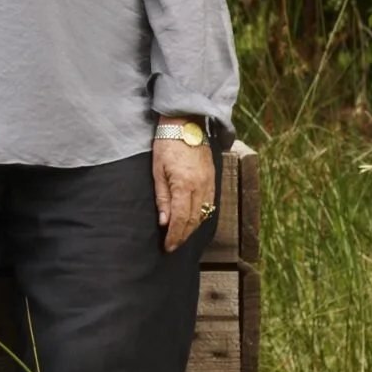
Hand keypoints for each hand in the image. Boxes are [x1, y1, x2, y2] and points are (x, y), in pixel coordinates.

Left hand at [153, 136, 217, 252]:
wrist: (186, 124)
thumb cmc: (166, 145)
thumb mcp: (157, 171)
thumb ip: (162, 198)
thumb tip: (164, 222)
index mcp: (184, 185)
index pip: (181, 219)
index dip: (175, 236)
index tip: (168, 247)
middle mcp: (201, 187)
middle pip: (195, 220)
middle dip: (184, 235)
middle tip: (173, 245)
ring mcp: (210, 183)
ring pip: (205, 213)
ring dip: (193, 227)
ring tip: (181, 236)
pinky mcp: (214, 179)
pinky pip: (211, 203)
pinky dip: (202, 215)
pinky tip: (194, 220)